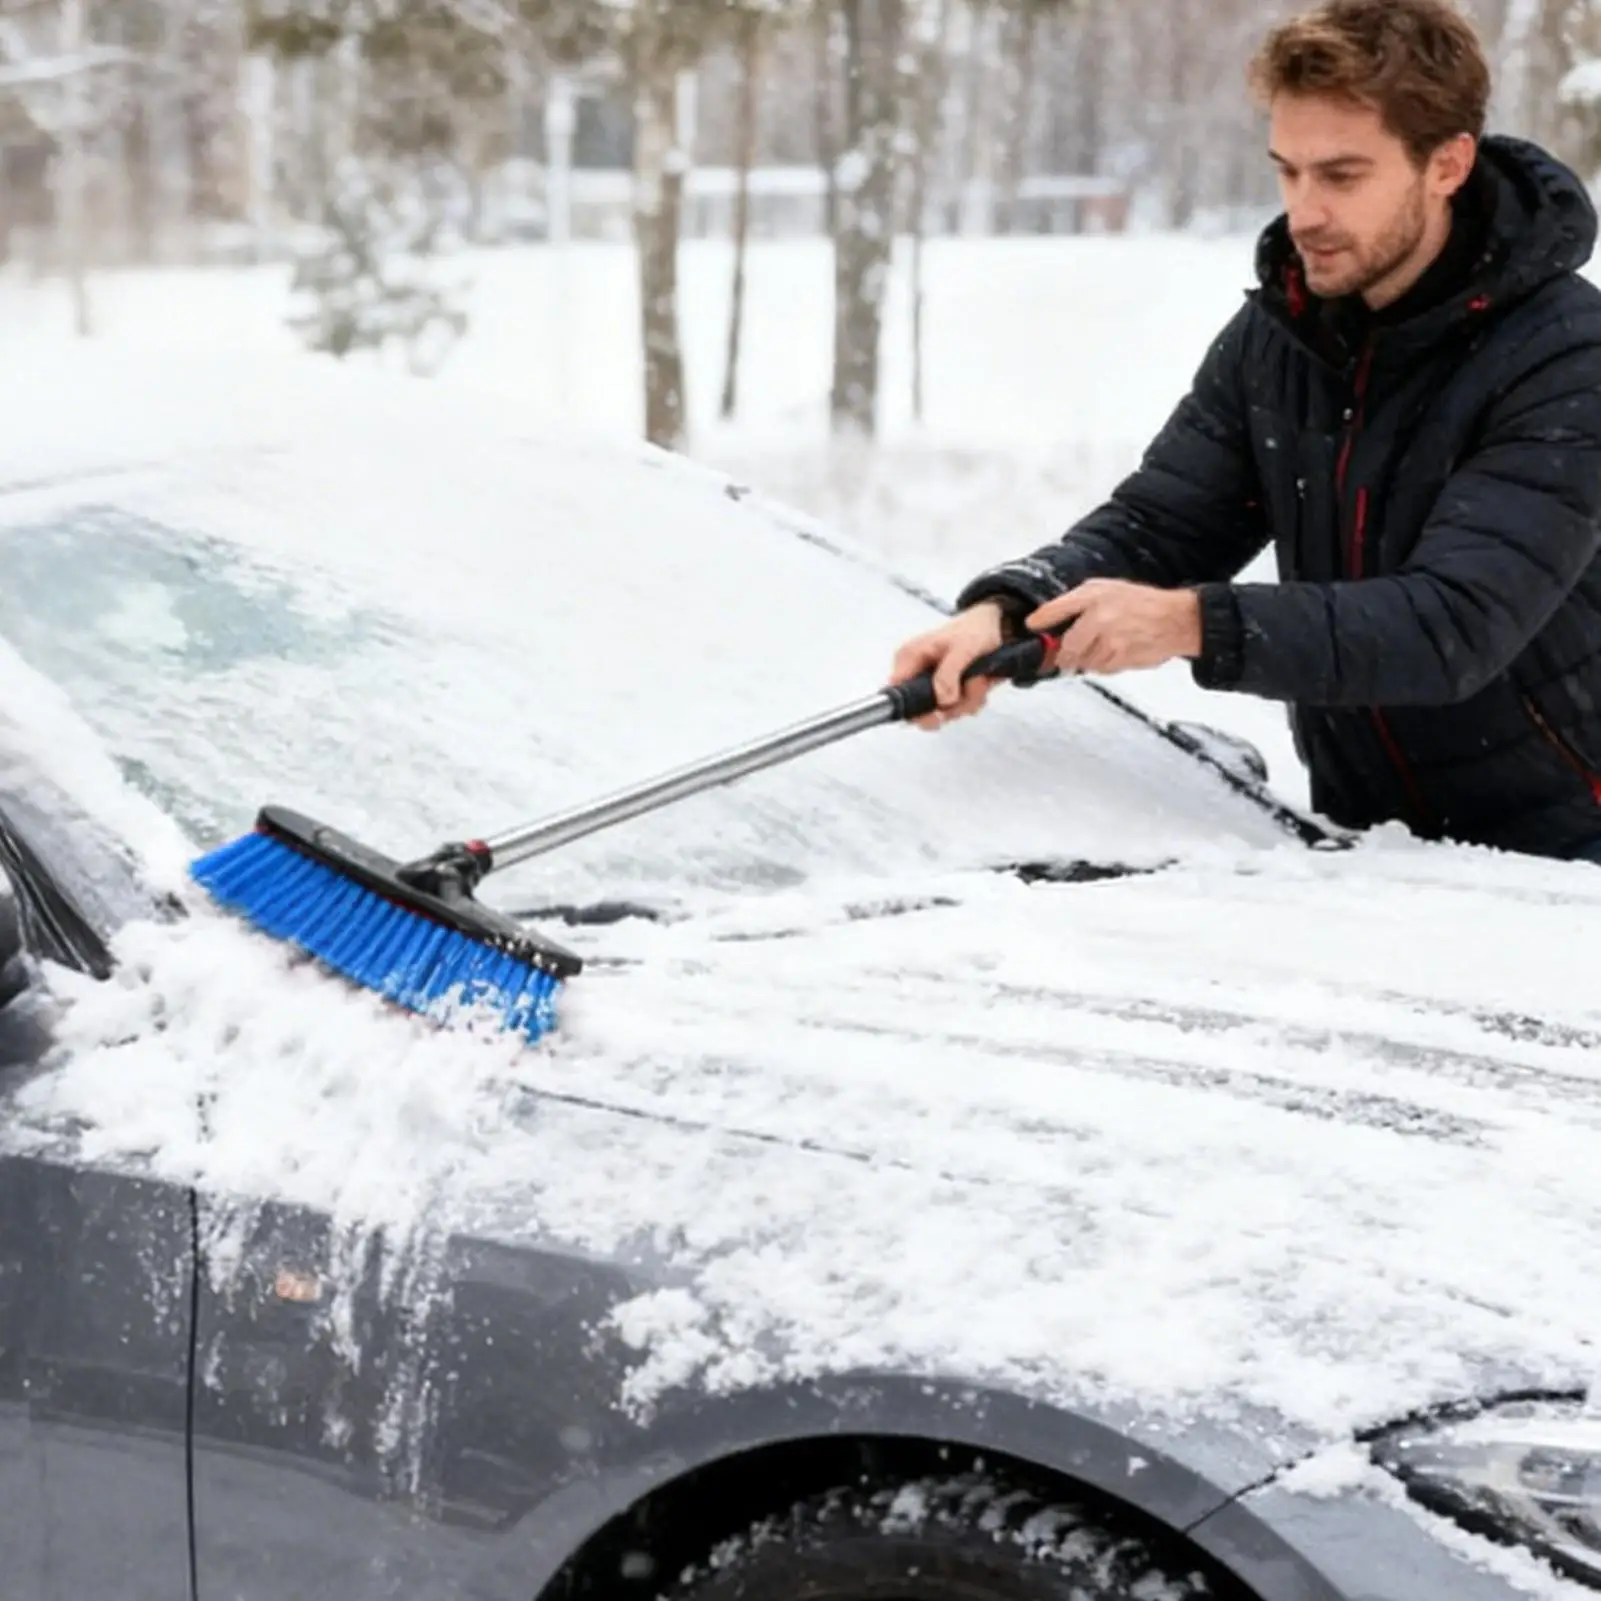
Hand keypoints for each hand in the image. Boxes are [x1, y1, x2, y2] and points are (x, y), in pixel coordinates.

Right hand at [889, 601, 1008, 729]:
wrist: (996, 627)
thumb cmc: (975, 629)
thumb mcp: (963, 648)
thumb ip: (948, 674)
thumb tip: (942, 700)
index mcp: (909, 658)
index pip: (897, 693)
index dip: (914, 709)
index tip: (937, 713)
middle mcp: (917, 673)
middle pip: (921, 711)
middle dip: (950, 707)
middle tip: (967, 692)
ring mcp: (932, 684)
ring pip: (943, 712)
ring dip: (967, 701)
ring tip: (979, 679)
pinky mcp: (948, 690)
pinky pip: (957, 709)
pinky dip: (973, 700)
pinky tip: (980, 683)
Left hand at [1026, 580, 1201, 675]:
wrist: (1176, 619)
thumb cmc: (1142, 603)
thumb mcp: (1108, 589)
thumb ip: (1080, 602)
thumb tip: (1052, 618)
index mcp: (1094, 596)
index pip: (1056, 609)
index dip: (1040, 620)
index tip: (1032, 626)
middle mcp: (1099, 617)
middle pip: (1066, 646)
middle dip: (1063, 654)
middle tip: (1063, 656)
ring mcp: (1110, 640)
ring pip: (1082, 661)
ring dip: (1085, 660)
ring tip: (1101, 648)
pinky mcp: (1120, 658)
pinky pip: (1100, 669)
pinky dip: (1102, 665)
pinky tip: (1114, 653)